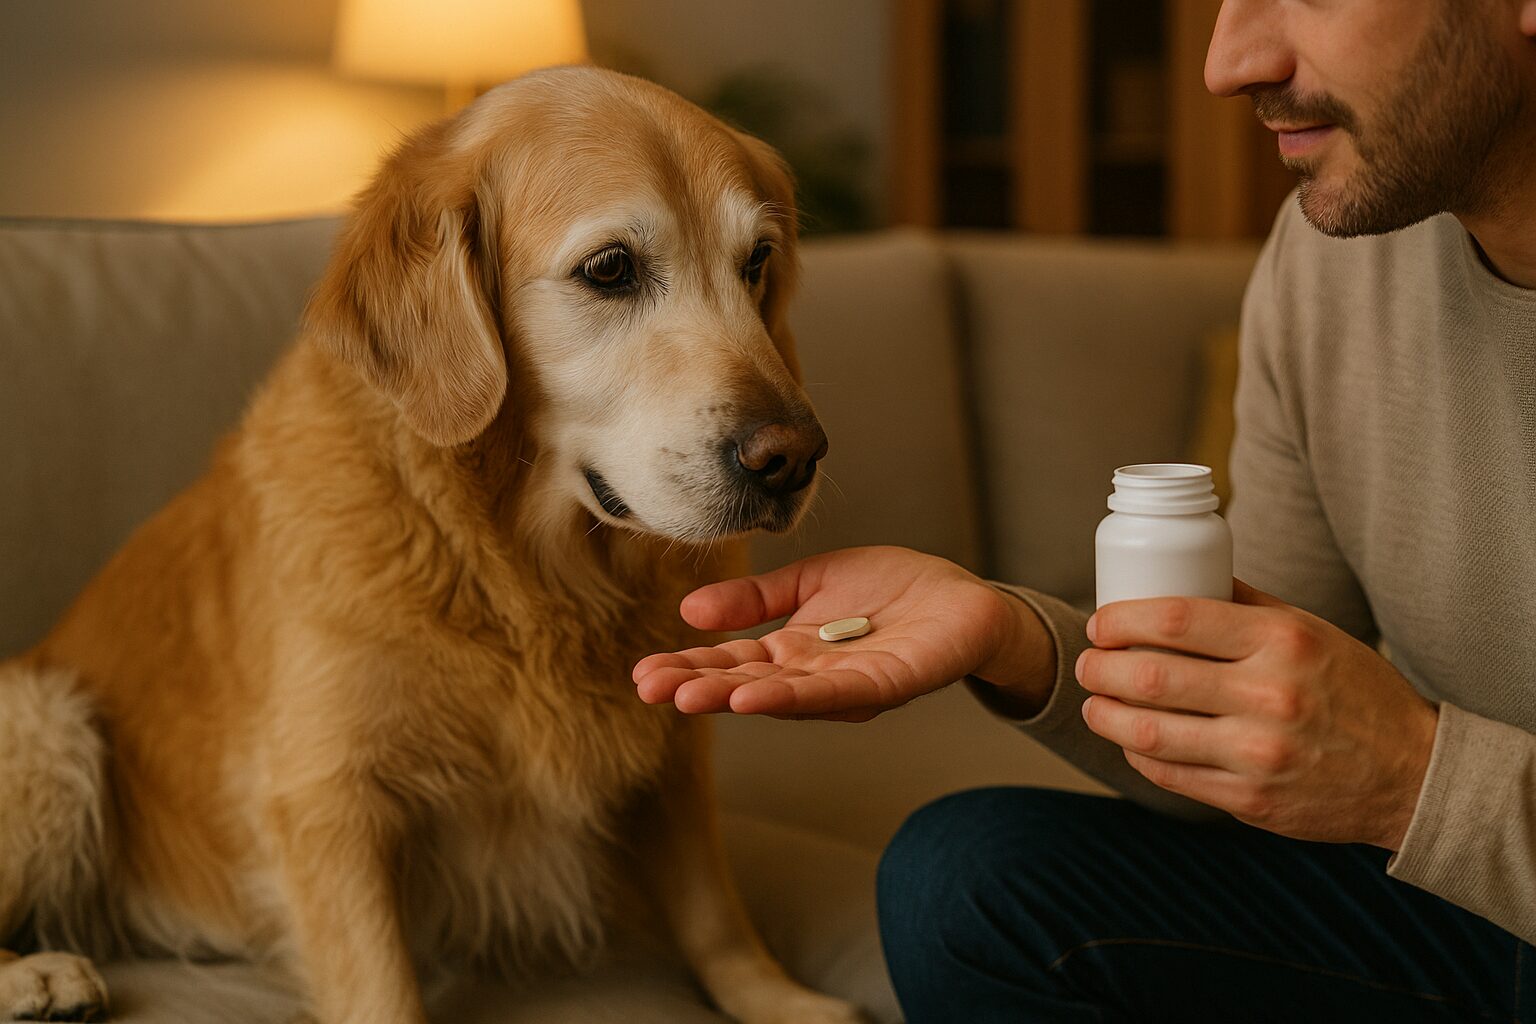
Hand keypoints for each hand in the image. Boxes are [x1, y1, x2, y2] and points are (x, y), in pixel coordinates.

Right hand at [632, 546, 1053, 721]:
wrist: (963, 598)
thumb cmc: (890, 591)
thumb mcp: (810, 583)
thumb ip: (755, 599)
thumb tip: (690, 610)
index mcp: (792, 652)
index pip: (732, 663)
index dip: (689, 666)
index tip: (644, 672)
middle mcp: (812, 677)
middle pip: (748, 684)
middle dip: (698, 686)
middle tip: (649, 688)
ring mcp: (846, 686)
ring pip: (784, 696)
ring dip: (736, 697)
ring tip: (690, 695)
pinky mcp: (885, 684)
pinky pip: (834, 694)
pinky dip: (793, 697)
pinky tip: (755, 696)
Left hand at [1076, 580, 1438, 848]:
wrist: (1412, 773)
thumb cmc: (1353, 691)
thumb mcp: (1311, 631)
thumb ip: (1247, 604)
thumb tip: (1180, 572)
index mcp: (1282, 641)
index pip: (1177, 619)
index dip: (1122, 619)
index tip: (1100, 623)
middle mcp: (1270, 695)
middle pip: (1150, 676)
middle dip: (1100, 668)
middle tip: (1087, 663)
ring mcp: (1259, 754)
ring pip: (1148, 731)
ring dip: (1104, 715)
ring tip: (1093, 703)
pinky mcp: (1250, 800)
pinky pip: (1170, 774)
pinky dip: (1137, 752)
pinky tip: (1129, 738)